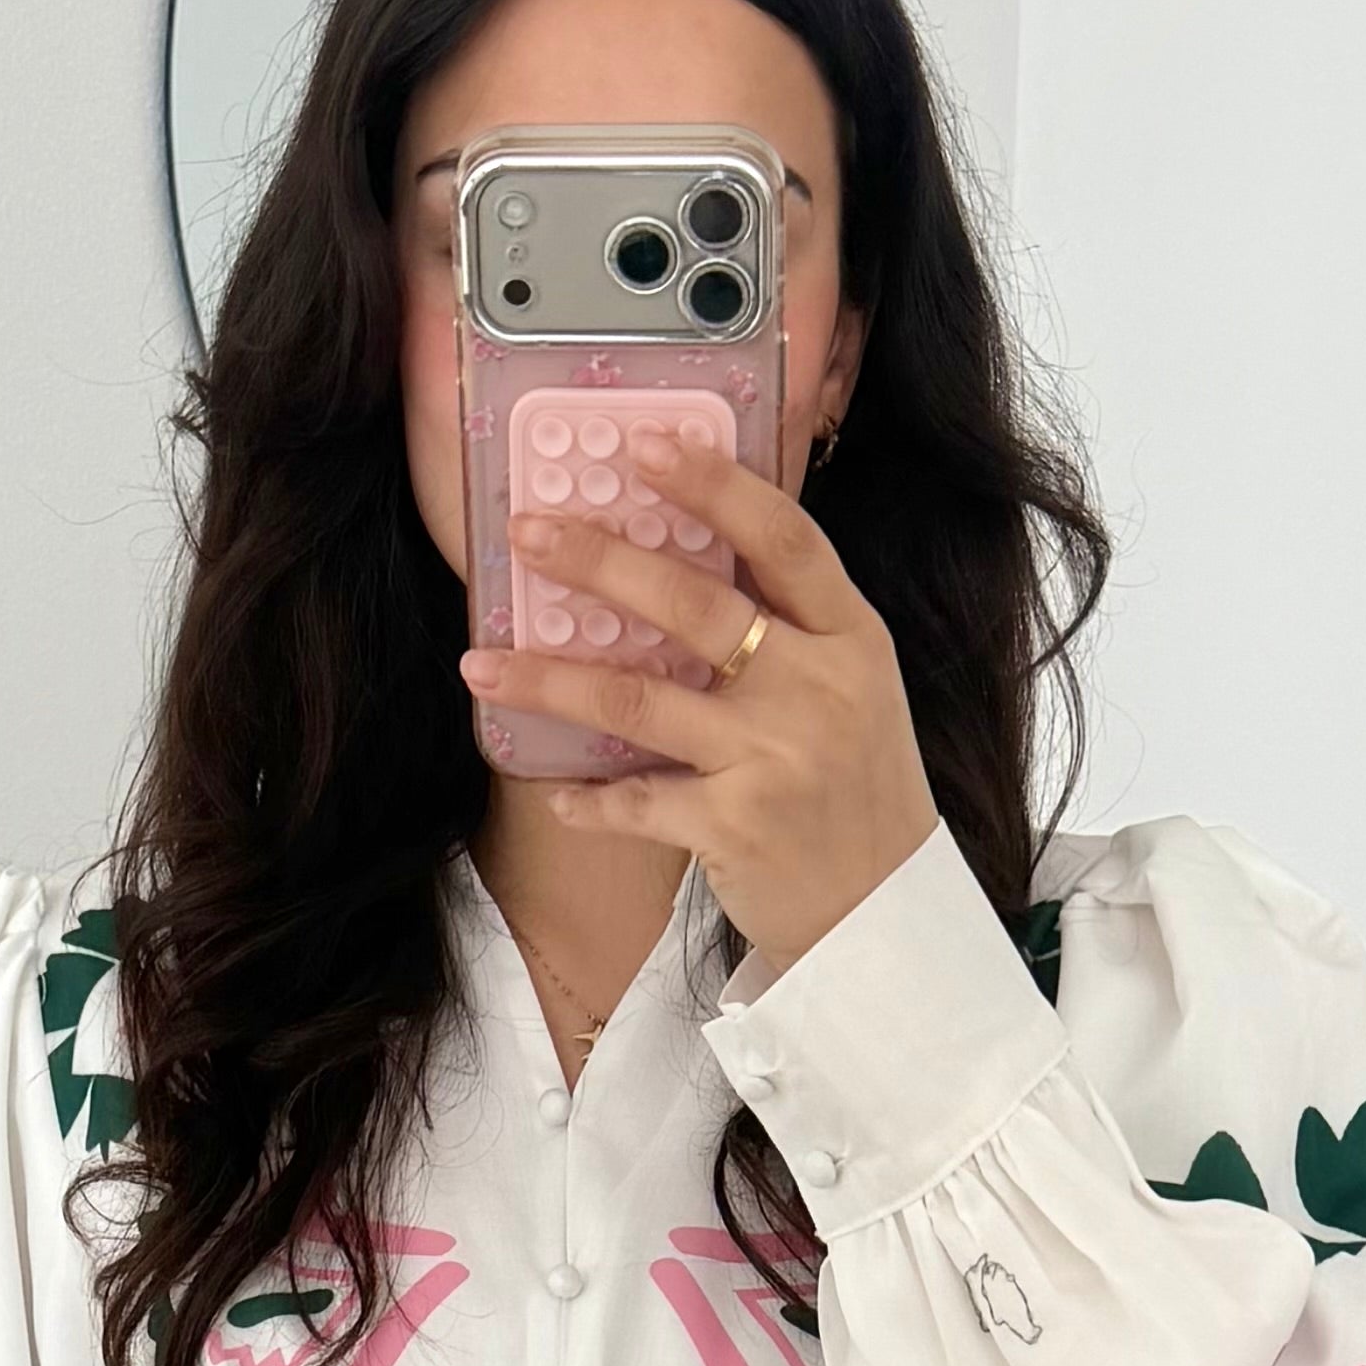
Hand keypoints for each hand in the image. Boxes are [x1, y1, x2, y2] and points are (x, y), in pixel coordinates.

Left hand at [454, 413, 939, 970]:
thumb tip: (691, 560)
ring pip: (641, 701)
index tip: (644, 445)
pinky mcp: (737, 826)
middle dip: (601, 562)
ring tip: (481, 663)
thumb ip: (791, 630)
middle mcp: (816, 689)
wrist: (884, 919)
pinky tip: (554, 790)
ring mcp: (775, 758)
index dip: (714, 485)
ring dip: (551, 680)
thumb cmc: (857, 794)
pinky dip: (590, 799)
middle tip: (527, 535)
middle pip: (694, 605)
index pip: (783, 540)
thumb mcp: (853, 693)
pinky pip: (638, 800)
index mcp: (851, 639)